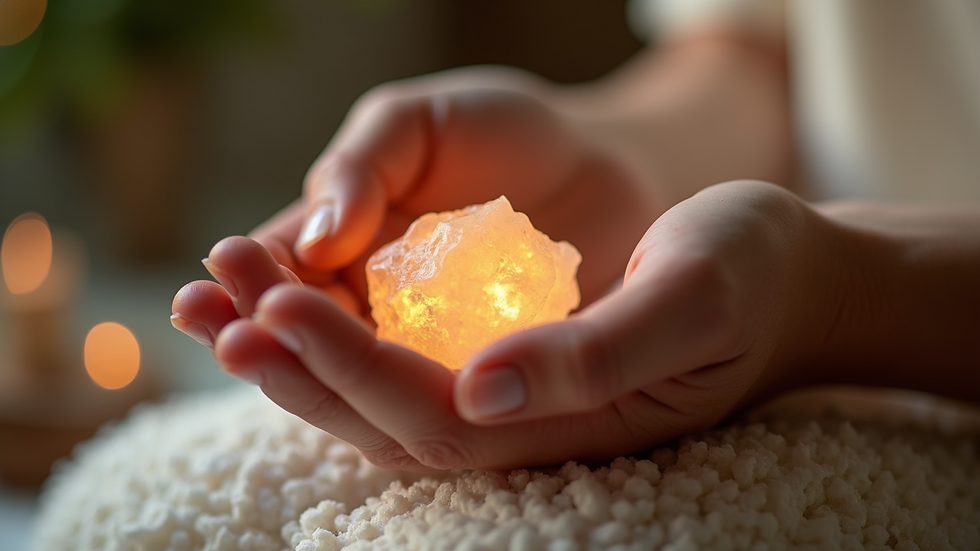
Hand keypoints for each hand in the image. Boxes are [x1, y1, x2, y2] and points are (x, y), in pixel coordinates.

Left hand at [177, 181, 843, 470]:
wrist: (786, 281)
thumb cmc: (750, 275)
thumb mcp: (693, 296)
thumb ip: (596, 354)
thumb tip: (482, 386)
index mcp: (567, 424)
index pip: (430, 413)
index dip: (349, 363)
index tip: (280, 300)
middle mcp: (527, 431)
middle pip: (383, 417)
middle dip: (294, 360)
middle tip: (215, 297)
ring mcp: (514, 407)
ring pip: (381, 397)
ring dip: (299, 352)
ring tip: (229, 295)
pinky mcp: (506, 373)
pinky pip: (406, 367)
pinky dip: (342, 337)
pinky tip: (295, 298)